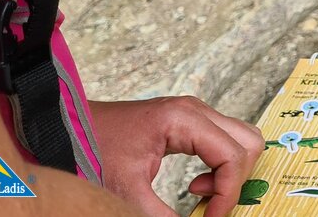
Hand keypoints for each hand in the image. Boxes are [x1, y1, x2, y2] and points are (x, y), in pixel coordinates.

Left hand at [88, 97, 264, 216]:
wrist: (69, 128)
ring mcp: (196, 113)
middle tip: (210, 206)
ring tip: (201, 194)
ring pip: (242, 140)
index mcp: (184, 120)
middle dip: (236, 180)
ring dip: (231, 172)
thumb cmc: (93, 149)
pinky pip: (225, 141)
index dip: (228, 193)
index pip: (232, 155)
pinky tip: (196, 184)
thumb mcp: (128, 191)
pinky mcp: (191, 122)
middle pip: (248, 143)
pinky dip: (222, 165)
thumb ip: (162, 215)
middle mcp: (197, 111)